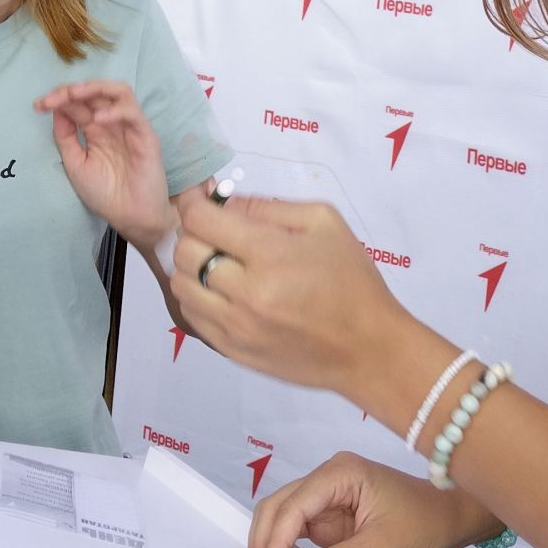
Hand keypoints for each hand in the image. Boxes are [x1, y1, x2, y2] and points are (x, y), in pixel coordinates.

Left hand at [37, 80, 173, 248]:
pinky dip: (115, 111)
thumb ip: (66, 138)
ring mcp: (130, 127)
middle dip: (71, 91)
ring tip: (74, 95)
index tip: (38, 105)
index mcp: (95, 130)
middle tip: (52, 99)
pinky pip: (133, 114)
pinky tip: (98, 119)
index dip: (58, 99)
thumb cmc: (105, 194)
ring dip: (95, 88)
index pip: (78, 104)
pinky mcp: (146, 135)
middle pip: (95, 92)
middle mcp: (112, 123)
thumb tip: (55, 110)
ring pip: (119, 92)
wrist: (131, 217)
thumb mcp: (75, 164)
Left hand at [172, 188, 414, 410]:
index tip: (199, 196)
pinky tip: (219, 289)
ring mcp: (235, 326)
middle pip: (185, 251)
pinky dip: (196, 295)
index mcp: (270, 255)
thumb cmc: (352, 281)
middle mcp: (246, 293)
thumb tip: (225, 202)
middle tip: (213, 228)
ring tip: (215, 260)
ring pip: (180, 284)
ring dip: (190, 265)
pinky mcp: (232, 350)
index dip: (193, 201)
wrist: (367, 348)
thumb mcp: (324, 223)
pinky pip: (191, 315)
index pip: (201, 220)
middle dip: (193, 231)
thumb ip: (269, 206)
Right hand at [249, 452, 500, 547]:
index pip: (294, 507)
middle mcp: (328, 476)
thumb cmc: (423, 521)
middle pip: (279, 505)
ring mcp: (327, 493)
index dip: (275, 543)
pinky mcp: (329, 510)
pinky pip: (298, 526)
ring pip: (283, 515)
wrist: (447, 516)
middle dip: (265, 542)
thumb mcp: (382, 545)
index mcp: (340, 473)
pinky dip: (286, 546)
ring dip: (271, 544)